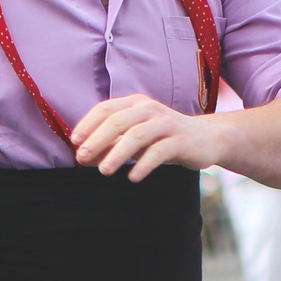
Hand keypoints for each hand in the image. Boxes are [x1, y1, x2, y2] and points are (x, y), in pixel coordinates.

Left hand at [70, 94, 225, 179]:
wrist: (206, 139)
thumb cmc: (163, 138)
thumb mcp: (136, 138)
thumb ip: (111, 144)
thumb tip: (83, 158)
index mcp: (136, 103)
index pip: (106, 109)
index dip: (88, 124)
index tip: (74, 142)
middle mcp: (150, 109)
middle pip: (118, 121)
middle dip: (98, 140)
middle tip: (82, 157)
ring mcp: (167, 123)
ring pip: (137, 135)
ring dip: (117, 153)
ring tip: (104, 171)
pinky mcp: (181, 140)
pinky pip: (159, 151)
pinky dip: (144, 164)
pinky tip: (133, 177)